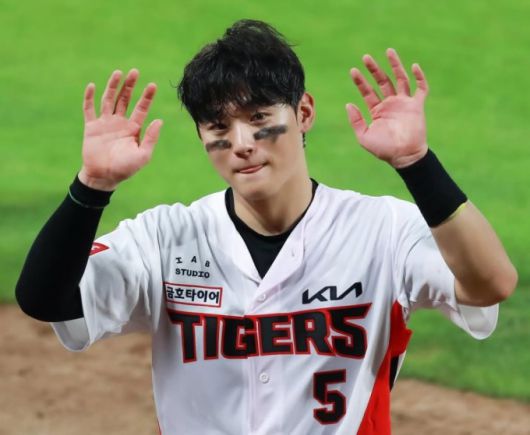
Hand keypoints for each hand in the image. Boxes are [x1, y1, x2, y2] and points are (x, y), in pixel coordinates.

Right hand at [79, 69, 162, 189]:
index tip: (152, 85)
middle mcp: (119, 123)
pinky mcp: (91, 127)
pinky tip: (92, 85)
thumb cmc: (125, 168)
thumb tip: (159, 120)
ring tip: (118, 73)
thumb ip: (150, 138)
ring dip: (113, 86)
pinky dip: (89, 98)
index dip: (146, 97)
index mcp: (133, 128)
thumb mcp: (143, 155)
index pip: (141, 108)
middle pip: (125, 99)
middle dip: (130, 86)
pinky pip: (89, 109)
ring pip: (109, 100)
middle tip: (135, 72)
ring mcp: (105, 123)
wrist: (104, 176)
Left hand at [346, 48, 427, 167]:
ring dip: (395, 65)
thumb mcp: (364, 136)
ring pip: (400, 79)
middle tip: (365, 57)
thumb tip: (349, 104)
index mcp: (377, 111)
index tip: (353, 71)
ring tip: (388, 51)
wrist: (404, 156)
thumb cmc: (384, 149)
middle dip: (374, 69)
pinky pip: (421, 88)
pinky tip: (414, 66)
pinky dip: (419, 77)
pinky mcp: (417, 106)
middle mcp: (390, 104)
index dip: (360, 81)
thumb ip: (356, 121)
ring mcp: (404, 103)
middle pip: (382, 81)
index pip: (368, 92)